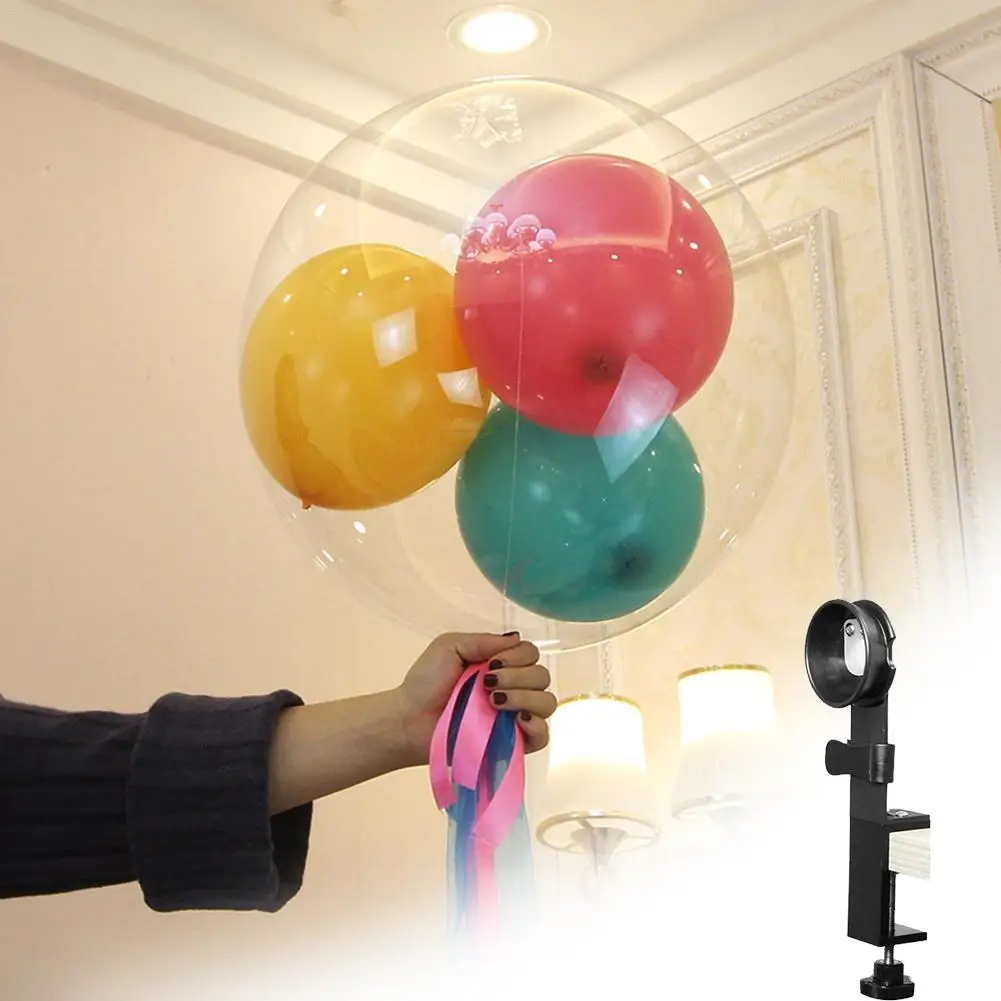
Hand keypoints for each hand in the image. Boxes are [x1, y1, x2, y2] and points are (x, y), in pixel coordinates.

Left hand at [394, 632, 555, 765]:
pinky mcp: (513, 744)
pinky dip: (537, 725)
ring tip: (494, 701)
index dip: (517, 656)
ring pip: (547, 702)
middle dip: (517, 676)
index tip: (491, 663)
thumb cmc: (426, 681)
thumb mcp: (450, 646)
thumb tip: (516, 639)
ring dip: (525, 697)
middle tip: (487, 684)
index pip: (531, 654)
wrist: (409, 719)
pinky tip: (517, 719)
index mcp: (502, 665)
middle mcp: (514, 688)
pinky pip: (542, 736)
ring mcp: (515, 717)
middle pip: (541, 676)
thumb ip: (483, 641)